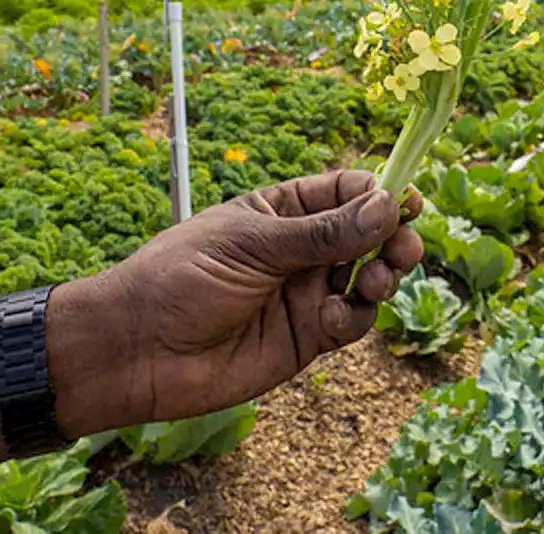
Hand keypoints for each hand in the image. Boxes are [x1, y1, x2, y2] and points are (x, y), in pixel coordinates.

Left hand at [46, 170, 422, 435]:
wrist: (136, 352)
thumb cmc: (180, 279)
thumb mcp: (254, 245)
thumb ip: (324, 233)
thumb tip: (388, 205)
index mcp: (283, 210)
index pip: (348, 191)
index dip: (382, 194)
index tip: (407, 202)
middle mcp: (302, 249)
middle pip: (370, 235)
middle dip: (393, 239)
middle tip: (403, 250)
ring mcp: (307, 292)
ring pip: (369, 278)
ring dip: (381, 278)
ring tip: (373, 284)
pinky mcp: (308, 336)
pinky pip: (351, 321)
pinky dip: (352, 318)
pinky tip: (328, 320)